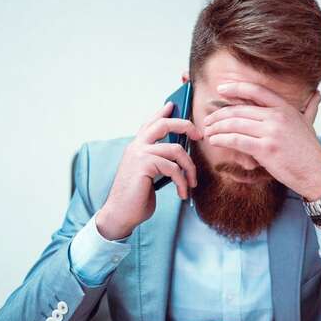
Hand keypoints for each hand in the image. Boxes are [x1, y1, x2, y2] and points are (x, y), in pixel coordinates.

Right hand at [97, 102, 202, 239]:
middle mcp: (137, 146)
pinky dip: (182, 182)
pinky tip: (182, 193)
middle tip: (199, 135)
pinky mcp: (144, 165)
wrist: (121, 214)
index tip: (174, 105)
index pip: (151, 123)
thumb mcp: (149, 175)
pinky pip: (173, 168)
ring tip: (192, 183)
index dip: (163, 112)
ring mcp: (140, 154)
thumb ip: (159, 161)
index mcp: (137, 147)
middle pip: (164, 124)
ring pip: (176, 150)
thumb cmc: (136, 197)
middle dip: (186, 126)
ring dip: (189, 168)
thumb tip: (179, 152)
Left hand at [201, 82, 320, 200]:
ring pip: (235, 124)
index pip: (256, 91)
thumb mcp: (309, 124)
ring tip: (208, 131)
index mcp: (286, 108)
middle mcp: (277, 117)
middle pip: (240, 109)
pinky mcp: (265, 149)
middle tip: (208, 120)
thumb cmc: (310, 152)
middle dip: (219, 114)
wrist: (317, 173)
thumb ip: (309, 109)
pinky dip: (222, 139)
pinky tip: (214, 141)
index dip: (236, 88)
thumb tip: (317, 96)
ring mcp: (271, 132)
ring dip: (217, 127)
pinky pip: (236, 140)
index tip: (221, 89)